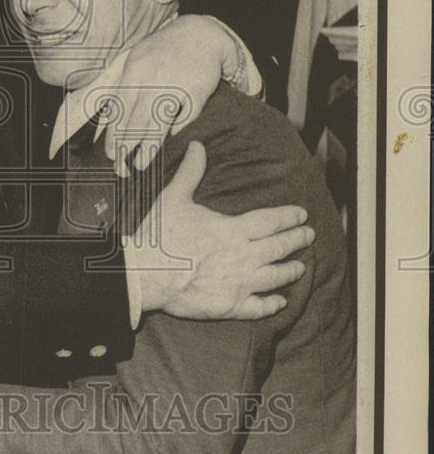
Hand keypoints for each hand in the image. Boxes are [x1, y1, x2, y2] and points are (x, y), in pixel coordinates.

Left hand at [105, 14, 240, 174]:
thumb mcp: (137, 59)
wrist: (200, 33)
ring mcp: (177, 83)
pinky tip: (171, 143)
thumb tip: (109, 118)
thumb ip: (123, 85)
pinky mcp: (198, 89)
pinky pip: (186, 116)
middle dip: (127, 147)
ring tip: (141, 164)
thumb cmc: (163, 50)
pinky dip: (178, 130)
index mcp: (136, 69)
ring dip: (149, 146)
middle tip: (121, 168)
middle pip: (137, 118)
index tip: (110, 154)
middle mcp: (154, 76)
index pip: (120, 108)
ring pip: (159, 121)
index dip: (114, 134)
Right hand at [130, 141, 312, 320]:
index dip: (289, 216)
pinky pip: (259, 307)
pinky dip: (273, 304)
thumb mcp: (174, 198)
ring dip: (291, 270)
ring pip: (275, 277)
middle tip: (309, 235)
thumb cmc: (159, 236)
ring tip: (300, 267)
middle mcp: (242, 256)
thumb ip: (191, 172)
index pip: (271, 221)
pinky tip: (280, 302)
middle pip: (279, 247)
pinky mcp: (230, 306)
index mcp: (232, 229)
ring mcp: (238, 283)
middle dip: (297, 240)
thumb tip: (197, 145)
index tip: (301, 214)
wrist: (145, 274)